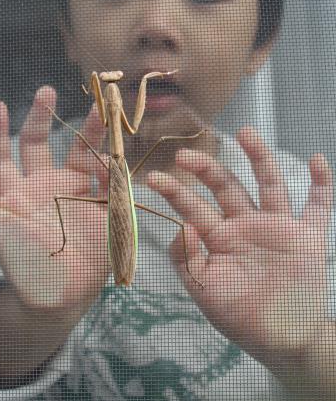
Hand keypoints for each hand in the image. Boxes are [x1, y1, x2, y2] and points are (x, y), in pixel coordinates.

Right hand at [0, 86, 109, 314]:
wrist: (64, 297)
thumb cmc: (92, 259)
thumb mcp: (112, 219)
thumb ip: (114, 188)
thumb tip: (118, 158)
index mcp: (73, 184)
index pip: (80, 147)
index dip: (90, 127)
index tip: (101, 104)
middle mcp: (43, 185)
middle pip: (36, 143)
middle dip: (39, 117)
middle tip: (46, 90)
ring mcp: (17, 198)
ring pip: (2, 159)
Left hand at [148, 127, 332, 368]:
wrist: (282, 340)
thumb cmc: (239, 314)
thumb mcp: (206, 292)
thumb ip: (189, 261)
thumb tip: (181, 226)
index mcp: (221, 237)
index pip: (194, 208)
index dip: (175, 193)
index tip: (153, 179)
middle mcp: (247, 224)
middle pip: (227, 187)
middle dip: (207, 169)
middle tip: (184, 154)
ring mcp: (278, 228)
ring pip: (269, 185)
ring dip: (260, 158)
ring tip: (246, 132)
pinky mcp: (308, 237)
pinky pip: (318, 206)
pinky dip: (321, 184)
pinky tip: (317, 161)